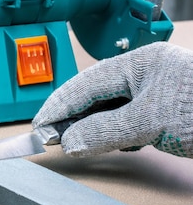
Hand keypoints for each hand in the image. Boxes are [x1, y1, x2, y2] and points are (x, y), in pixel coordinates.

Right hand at [32, 42, 192, 156]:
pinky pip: (126, 119)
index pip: (87, 82)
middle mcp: (145, 73)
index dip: (60, 103)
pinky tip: (105, 142)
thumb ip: (104, 131)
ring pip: (109, 108)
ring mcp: (155, 92)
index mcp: (140, 62)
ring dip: (91, 125)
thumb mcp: (150, 122)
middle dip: (72, 115)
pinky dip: (112, 133)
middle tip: (50, 135)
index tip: (40, 123)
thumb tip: (69, 141)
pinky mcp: (163, 111)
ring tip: (73, 140)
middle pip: (96, 93)